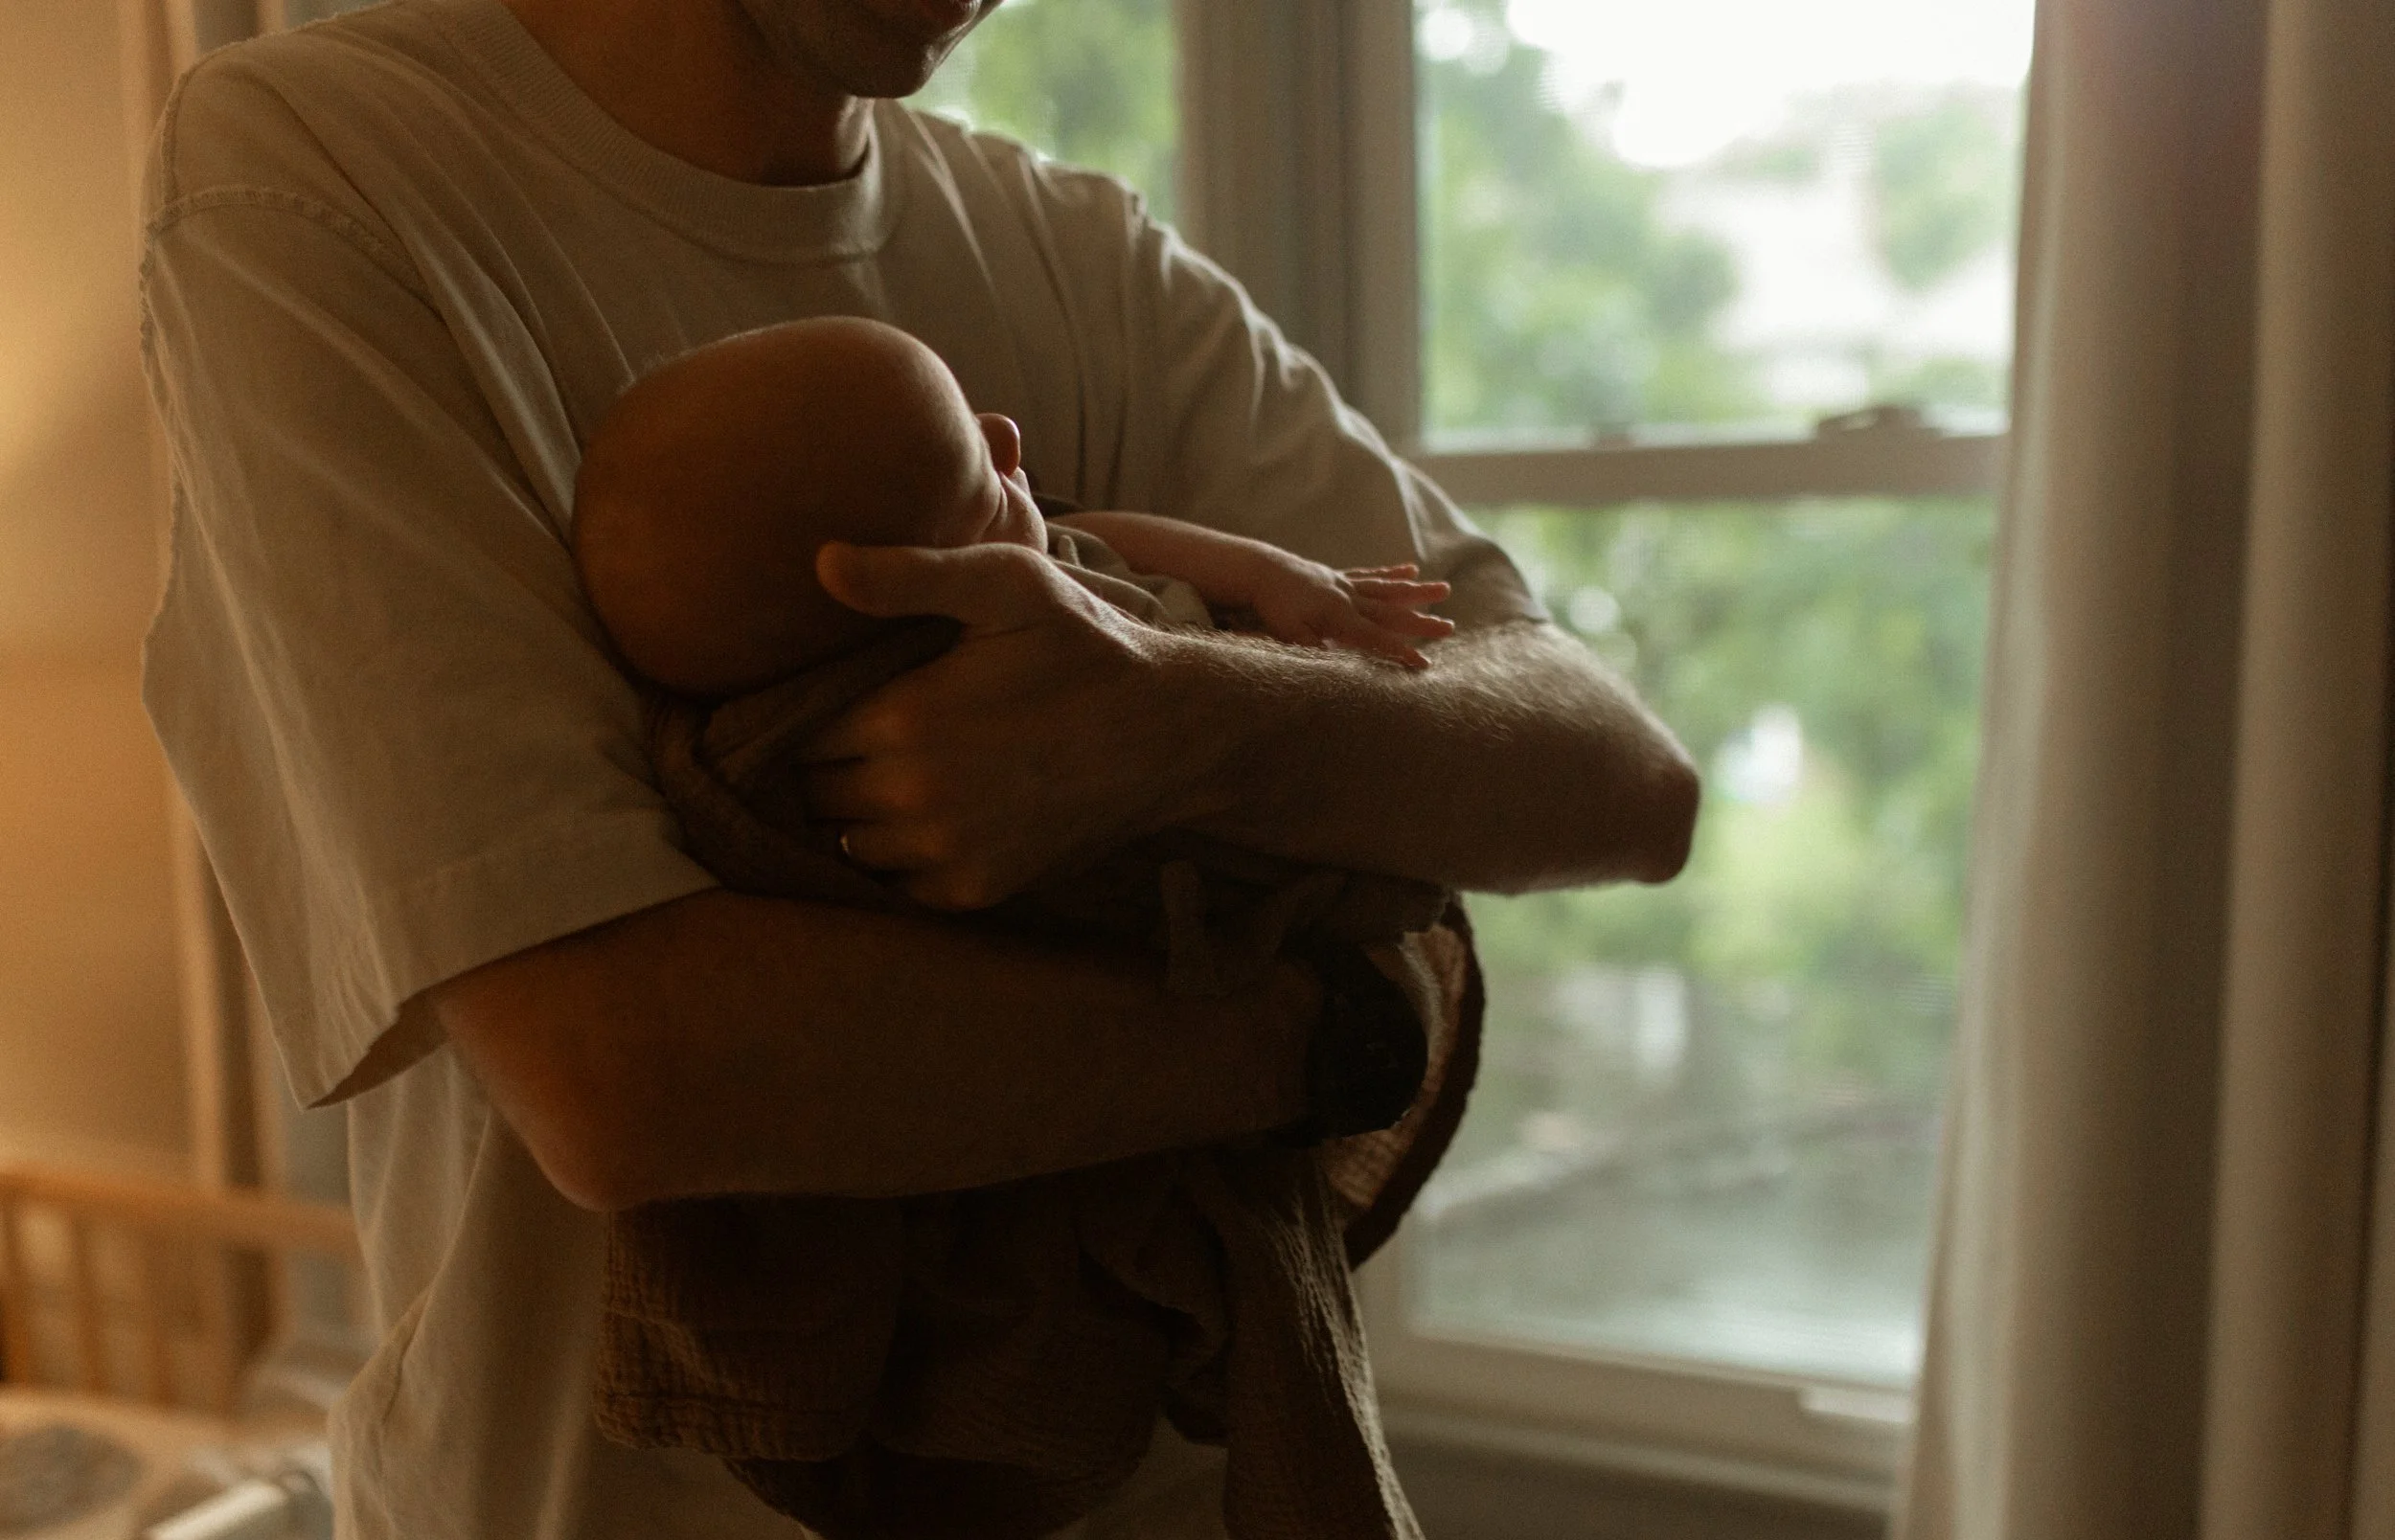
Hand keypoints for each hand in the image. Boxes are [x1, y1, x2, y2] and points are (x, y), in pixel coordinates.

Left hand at [798, 540, 1215, 909]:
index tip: (827, 701)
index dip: (804, 717)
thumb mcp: (1007, 585)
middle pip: (813, 794)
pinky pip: (898, 884)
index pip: (798, 734)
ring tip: (886, 776)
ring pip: (848, 845)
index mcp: (904, 718)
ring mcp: (945, 851)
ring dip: (854, 817)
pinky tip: (927, 817)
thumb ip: (909, 574)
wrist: (1170, 732)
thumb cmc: (1085, 647)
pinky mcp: (976, 889)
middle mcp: (914, 796)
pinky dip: (898, 858)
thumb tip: (823, 563)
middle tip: (858, 737)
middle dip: (824, 766)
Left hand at [1248, 558, 1455, 668]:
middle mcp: (1349, 598)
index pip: (1377, 639)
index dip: (1402, 653)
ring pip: (1388, 589)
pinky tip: (1409, 569)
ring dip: (1415, 592)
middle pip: (1392, 612)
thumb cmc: (1273, 607)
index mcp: (1340, 617)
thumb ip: (1314, 649)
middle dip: (1421, 622)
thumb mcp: (1289, 634)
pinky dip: (1391, 574)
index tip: (1425, 664)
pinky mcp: (1339, 577)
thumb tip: (1337, 665)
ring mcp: (1346, 585)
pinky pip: (1371, 575)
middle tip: (1450, 627)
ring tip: (1442, 589)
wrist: (1260, 570)